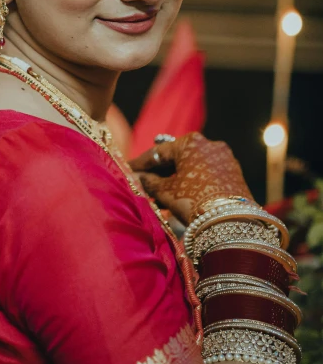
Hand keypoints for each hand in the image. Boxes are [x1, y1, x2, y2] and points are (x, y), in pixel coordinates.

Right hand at [128, 132, 252, 224]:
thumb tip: (136, 177)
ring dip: (175, 178)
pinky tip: (180, 195)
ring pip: (192, 166)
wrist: (231, 222)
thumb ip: (148, 181)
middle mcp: (209, 144)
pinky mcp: (233, 172)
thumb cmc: (193, 200)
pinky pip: (205, 173)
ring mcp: (224, 157)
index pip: (159, 152)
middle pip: (177, 157)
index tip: (128, 168)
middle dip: (160, 172)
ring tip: (159, 195)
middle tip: (143, 183)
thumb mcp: (166, 191)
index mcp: (190, 141)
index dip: (141, 163)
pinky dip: (191, 181)